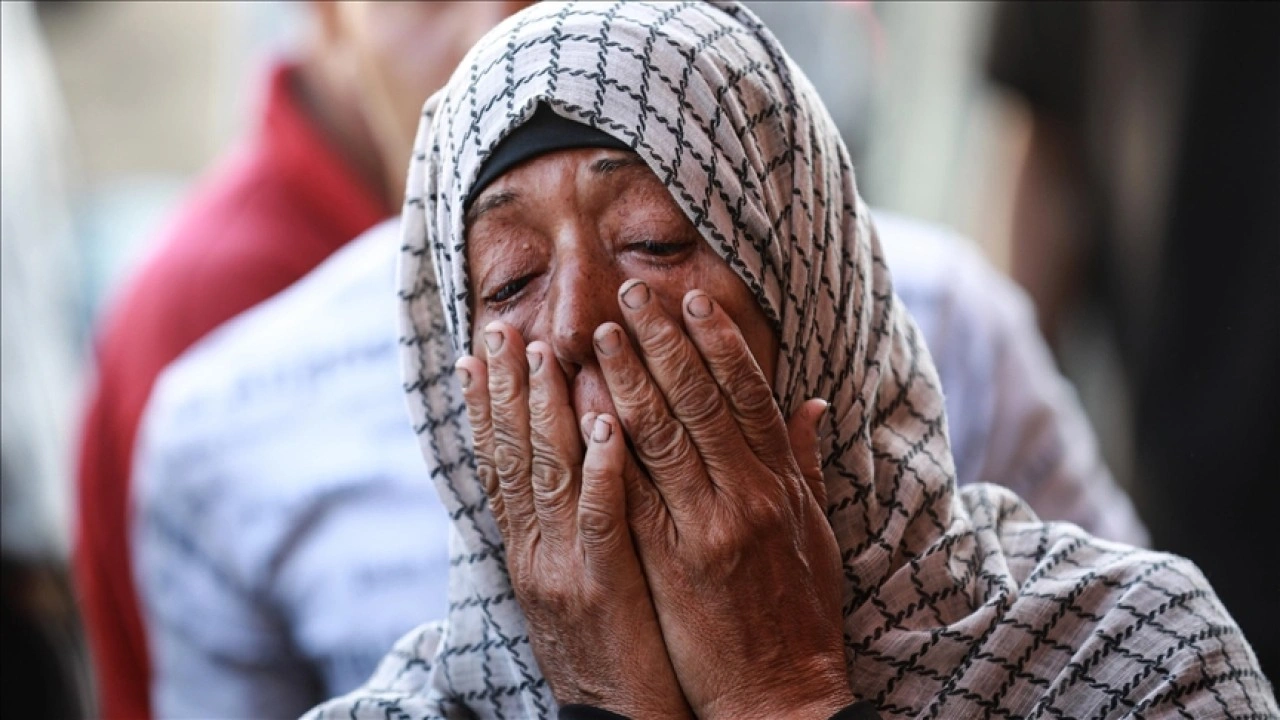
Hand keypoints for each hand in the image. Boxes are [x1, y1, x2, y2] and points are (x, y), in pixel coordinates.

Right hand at [456, 324, 690, 718]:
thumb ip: (571, 525)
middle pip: (514, 457)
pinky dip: (600, 471)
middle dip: (506, 390)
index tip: (480, 352)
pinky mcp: (602, 592)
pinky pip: (600, 521)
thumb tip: (570, 469)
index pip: (500, 463)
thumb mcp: (576, 585)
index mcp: (528, 549)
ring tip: (543, 353)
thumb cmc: (611, 652)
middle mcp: (534, 553)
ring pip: (549, 475)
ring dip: (545, 410)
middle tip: (501, 328)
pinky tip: (605, 425)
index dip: (488, 406)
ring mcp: (563, 571)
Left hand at [595, 279, 853, 719]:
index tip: (692, 300)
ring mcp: (701, 530)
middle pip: (697, 402)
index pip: (747, 395)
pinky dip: (600, 448)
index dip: (719, 342)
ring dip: (623, 379)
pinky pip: (625, 494)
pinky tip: (575, 412)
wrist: (778, 695)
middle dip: (661, 343)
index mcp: (780, 487)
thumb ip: (805, 463)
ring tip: (593, 335)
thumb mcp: (817, 532)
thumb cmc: (799, 613)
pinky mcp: (663, 564)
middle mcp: (743, 499)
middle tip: (630, 294)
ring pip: (657, 437)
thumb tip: (810, 401)